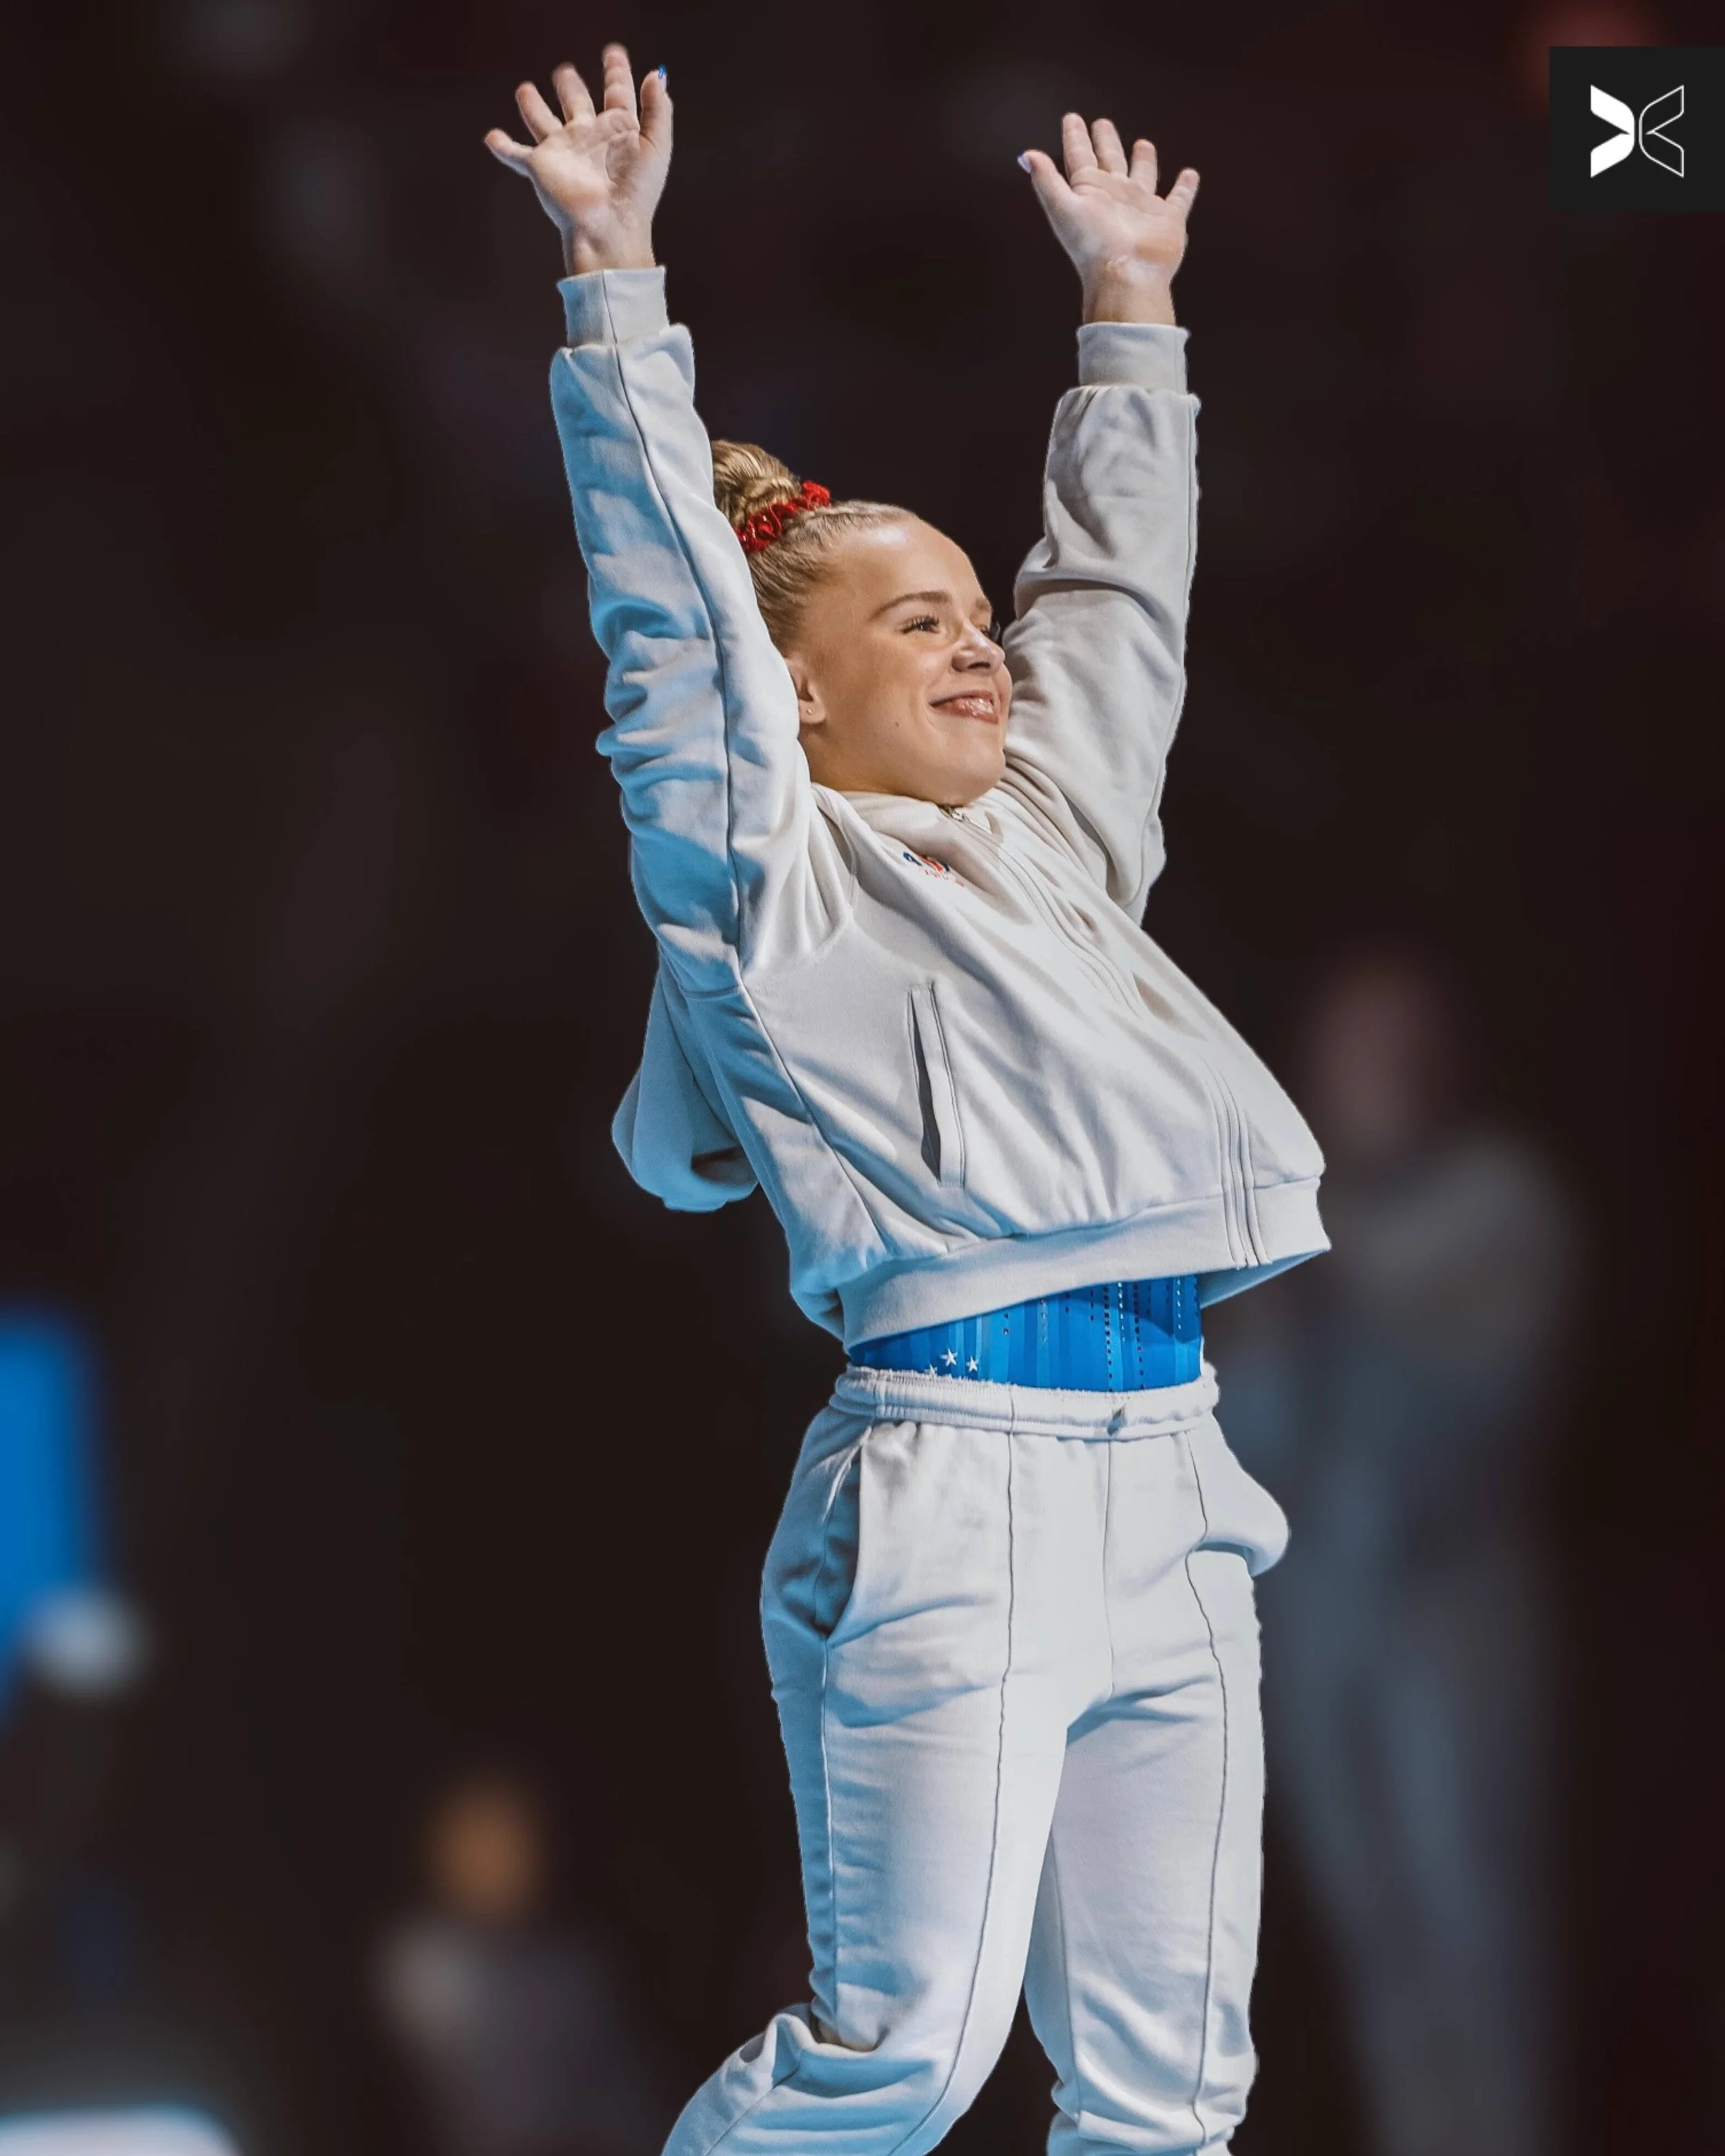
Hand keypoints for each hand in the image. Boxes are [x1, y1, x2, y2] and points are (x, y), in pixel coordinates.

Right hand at [485, 43, 670, 276]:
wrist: (608, 227)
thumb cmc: (635, 194)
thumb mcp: (657, 147)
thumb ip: (658, 110)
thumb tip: (657, 76)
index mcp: (618, 131)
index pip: (616, 94)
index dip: (616, 73)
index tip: (613, 54)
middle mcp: (588, 138)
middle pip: (576, 103)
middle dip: (570, 86)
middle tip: (565, 72)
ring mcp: (563, 152)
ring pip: (543, 121)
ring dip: (533, 106)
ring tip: (524, 90)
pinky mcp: (540, 168)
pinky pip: (516, 155)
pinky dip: (502, 146)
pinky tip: (491, 137)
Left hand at [1021, 115, 1197, 325]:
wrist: (1126, 275)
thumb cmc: (1093, 245)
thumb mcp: (1063, 207)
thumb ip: (1046, 180)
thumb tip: (1026, 156)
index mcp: (1090, 191)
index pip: (1079, 156)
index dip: (1075, 137)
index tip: (1071, 118)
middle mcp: (1115, 196)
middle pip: (1110, 160)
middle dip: (1106, 142)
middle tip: (1103, 123)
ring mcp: (1142, 207)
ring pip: (1142, 175)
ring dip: (1143, 160)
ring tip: (1143, 143)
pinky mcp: (1168, 219)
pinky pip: (1179, 198)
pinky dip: (1185, 187)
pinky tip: (1189, 174)